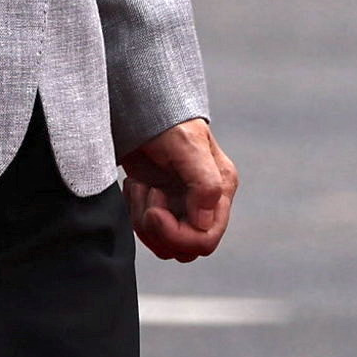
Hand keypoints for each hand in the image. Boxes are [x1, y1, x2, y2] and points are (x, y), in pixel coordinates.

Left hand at [122, 116, 236, 262]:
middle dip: (158, 229)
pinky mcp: (164, 206)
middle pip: (185, 248)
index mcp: (221, 187)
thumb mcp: (186, 145)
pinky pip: (150, 233)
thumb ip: (203, 182)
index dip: (177, 235)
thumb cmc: (166, 121)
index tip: (154, 212)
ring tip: (141, 185)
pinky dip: (136, 213)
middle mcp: (206, 201)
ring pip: (165, 244)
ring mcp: (183, 205)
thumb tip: (204, 222)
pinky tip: (136, 185)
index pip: (205, 239)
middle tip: (147, 193)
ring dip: (144, 220)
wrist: (138, 108)